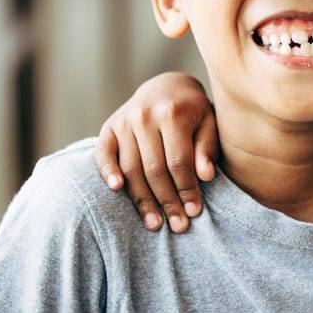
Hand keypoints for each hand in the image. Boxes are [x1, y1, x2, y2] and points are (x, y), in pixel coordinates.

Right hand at [95, 72, 217, 232]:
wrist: (166, 86)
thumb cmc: (193, 110)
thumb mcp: (209, 122)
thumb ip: (207, 148)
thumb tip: (206, 176)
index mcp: (173, 113)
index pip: (179, 161)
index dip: (186, 189)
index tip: (194, 212)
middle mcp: (145, 115)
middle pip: (154, 169)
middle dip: (167, 201)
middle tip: (177, 225)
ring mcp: (124, 120)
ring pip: (131, 167)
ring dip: (142, 199)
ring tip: (154, 223)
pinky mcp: (109, 126)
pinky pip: (104, 153)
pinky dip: (107, 171)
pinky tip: (117, 190)